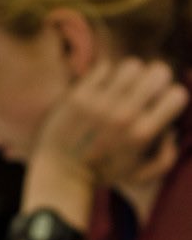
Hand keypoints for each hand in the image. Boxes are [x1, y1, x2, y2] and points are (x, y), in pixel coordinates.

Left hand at [33, 58, 188, 209]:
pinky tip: (101, 90)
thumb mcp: (140, 174)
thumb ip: (166, 157)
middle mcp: (124, 115)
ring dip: (130, 76)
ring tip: (122, 89)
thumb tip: (171, 131)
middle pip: (159, 71)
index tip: (159, 106)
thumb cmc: (103, 173)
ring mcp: (101, 103)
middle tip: (143, 92)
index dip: (172, 98)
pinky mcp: (79, 95)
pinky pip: (104, 68)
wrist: (61, 172)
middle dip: (156, 80)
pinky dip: (105, 76)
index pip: (178, 94)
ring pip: (132, 65)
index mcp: (143, 133)